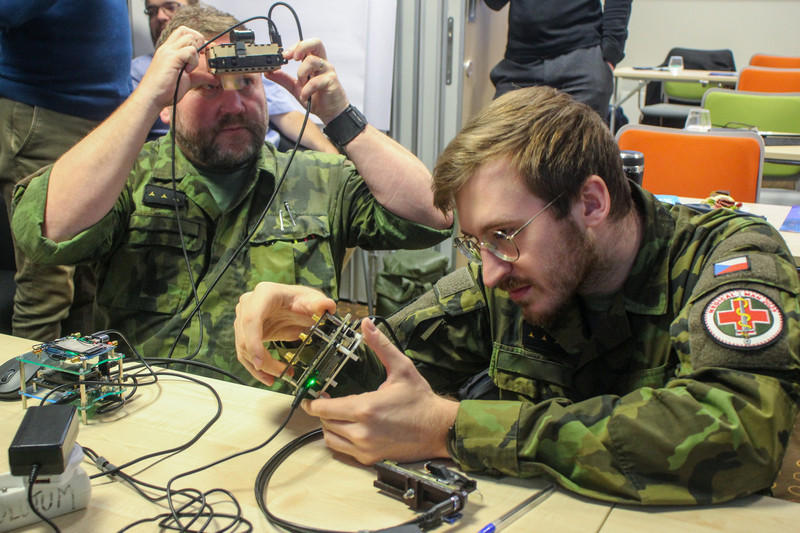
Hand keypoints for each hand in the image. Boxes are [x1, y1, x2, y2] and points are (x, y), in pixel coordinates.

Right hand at [138, 26, 205, 109]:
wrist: (151, 98)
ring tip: (189, 69)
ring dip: (196, 54)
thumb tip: (213, 78)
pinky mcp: (171, 58)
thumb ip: (198, 76)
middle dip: (199, 43)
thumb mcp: (186, 81)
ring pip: (190, 38)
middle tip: (198, 59)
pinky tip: (187, 72)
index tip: (205, 53)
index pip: (184, 33)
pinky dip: (193, 61)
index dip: (198, 40)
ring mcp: (168, 51)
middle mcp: (168, 48)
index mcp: (169, 51)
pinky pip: (190, 51)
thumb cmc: (165, 91)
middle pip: (187, 31)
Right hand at [234, 282, 336, 385]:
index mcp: (264, 293)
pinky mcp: (244, 332)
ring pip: (243, 348)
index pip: (251, 319)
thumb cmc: (303, 300)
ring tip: (279, 377)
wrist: (296, 305)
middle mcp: (248, 304)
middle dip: (262, 360)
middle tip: (281, 373)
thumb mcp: (313, 301)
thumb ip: (320, 304)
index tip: (260, 362)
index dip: (253, 341)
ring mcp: (243, 318)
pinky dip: (255, 368)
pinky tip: (268, 377)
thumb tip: (327, 305)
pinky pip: (244, 353)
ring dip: (259, 368)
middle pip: (245, 338)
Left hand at [266, 38, 348, 123]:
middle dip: (301, 47)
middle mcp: (322, 63)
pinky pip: (316, 81)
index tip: (284, 56)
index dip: (295, 46)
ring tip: (301, 85)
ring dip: (301, 73)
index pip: (306, 45)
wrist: (330, 113)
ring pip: (312, 61)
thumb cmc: (316, 98)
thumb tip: (268, 72)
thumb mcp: (295, 87)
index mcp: (314, 62)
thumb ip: (283, 79)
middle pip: (316, 43)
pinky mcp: (331, 82)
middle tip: (292, 58)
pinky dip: (306, 90)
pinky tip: (304, 96)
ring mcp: (328, 71)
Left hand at [302, 318, 458, 463]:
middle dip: (323, 409)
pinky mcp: (370, 458)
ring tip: (337, 413)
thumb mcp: (401, 368)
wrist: (439, 429)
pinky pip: (343, 450)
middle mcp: (362, 432)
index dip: (314, 400)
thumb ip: (380, 346)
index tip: (314, 393)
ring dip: (329, 425)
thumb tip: (366, 324)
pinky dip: (340, 439)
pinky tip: (348, 427)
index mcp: (365, 408)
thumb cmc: (420, 399)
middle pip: (325, 422)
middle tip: (326, 399)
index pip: (324, 408)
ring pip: (330, 438)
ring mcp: (365, 448)